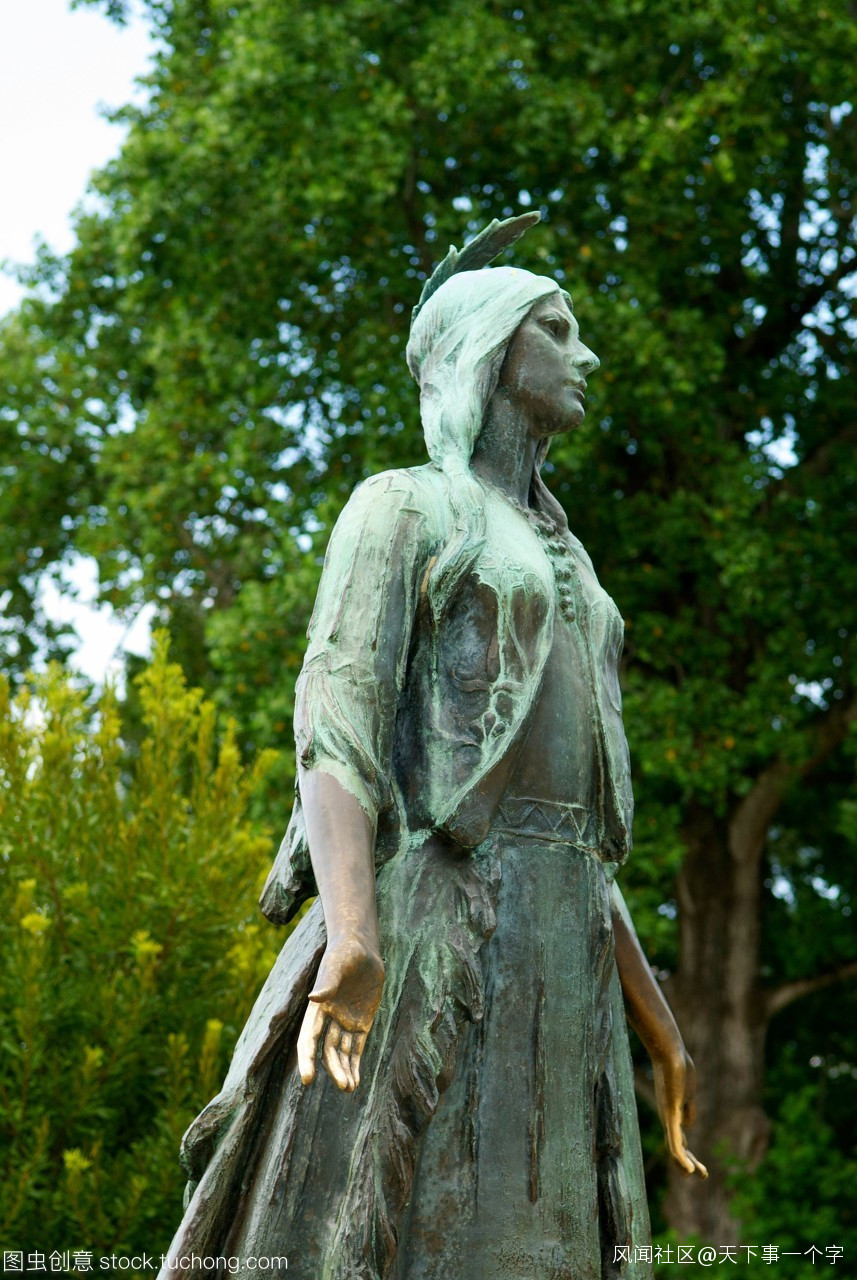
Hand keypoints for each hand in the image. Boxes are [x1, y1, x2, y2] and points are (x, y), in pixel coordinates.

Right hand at [296, 934, 384, 1091]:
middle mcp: (329, 1018)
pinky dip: (355, 1063)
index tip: (308, 1079)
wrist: (361, 948)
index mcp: (318, 1009)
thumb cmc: (344, 952)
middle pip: (327, 1050)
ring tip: (349, 1088)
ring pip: (342, 1052)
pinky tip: (355, 1081)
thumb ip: (328, 982)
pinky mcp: (361, 1022)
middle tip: (344, 1086)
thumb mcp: (336, 965)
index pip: (309, 1039)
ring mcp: (345, 1021)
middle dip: (334, 1069)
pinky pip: (356, 1047)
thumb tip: (314, 998)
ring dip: (345, 1071)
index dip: (307, 1059)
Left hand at [652, 1046, 707, 1178]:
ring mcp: (668, 1116)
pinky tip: (687, 1168)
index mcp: (672, 1113)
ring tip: (692, 1175)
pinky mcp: (670, 1112)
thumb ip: (688, 1107)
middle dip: (687, 1163)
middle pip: (676, 1147)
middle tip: (702, 1175)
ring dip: (684, 1164)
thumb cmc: (678, 1066)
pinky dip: (680, 1156)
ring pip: (674, 1147)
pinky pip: (674, 1139)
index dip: (687, 1155)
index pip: (678, 1140)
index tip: (696, 1170)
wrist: (669, 1051)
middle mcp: (667, 1117)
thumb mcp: (686, 1091)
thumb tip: (689, 1124)